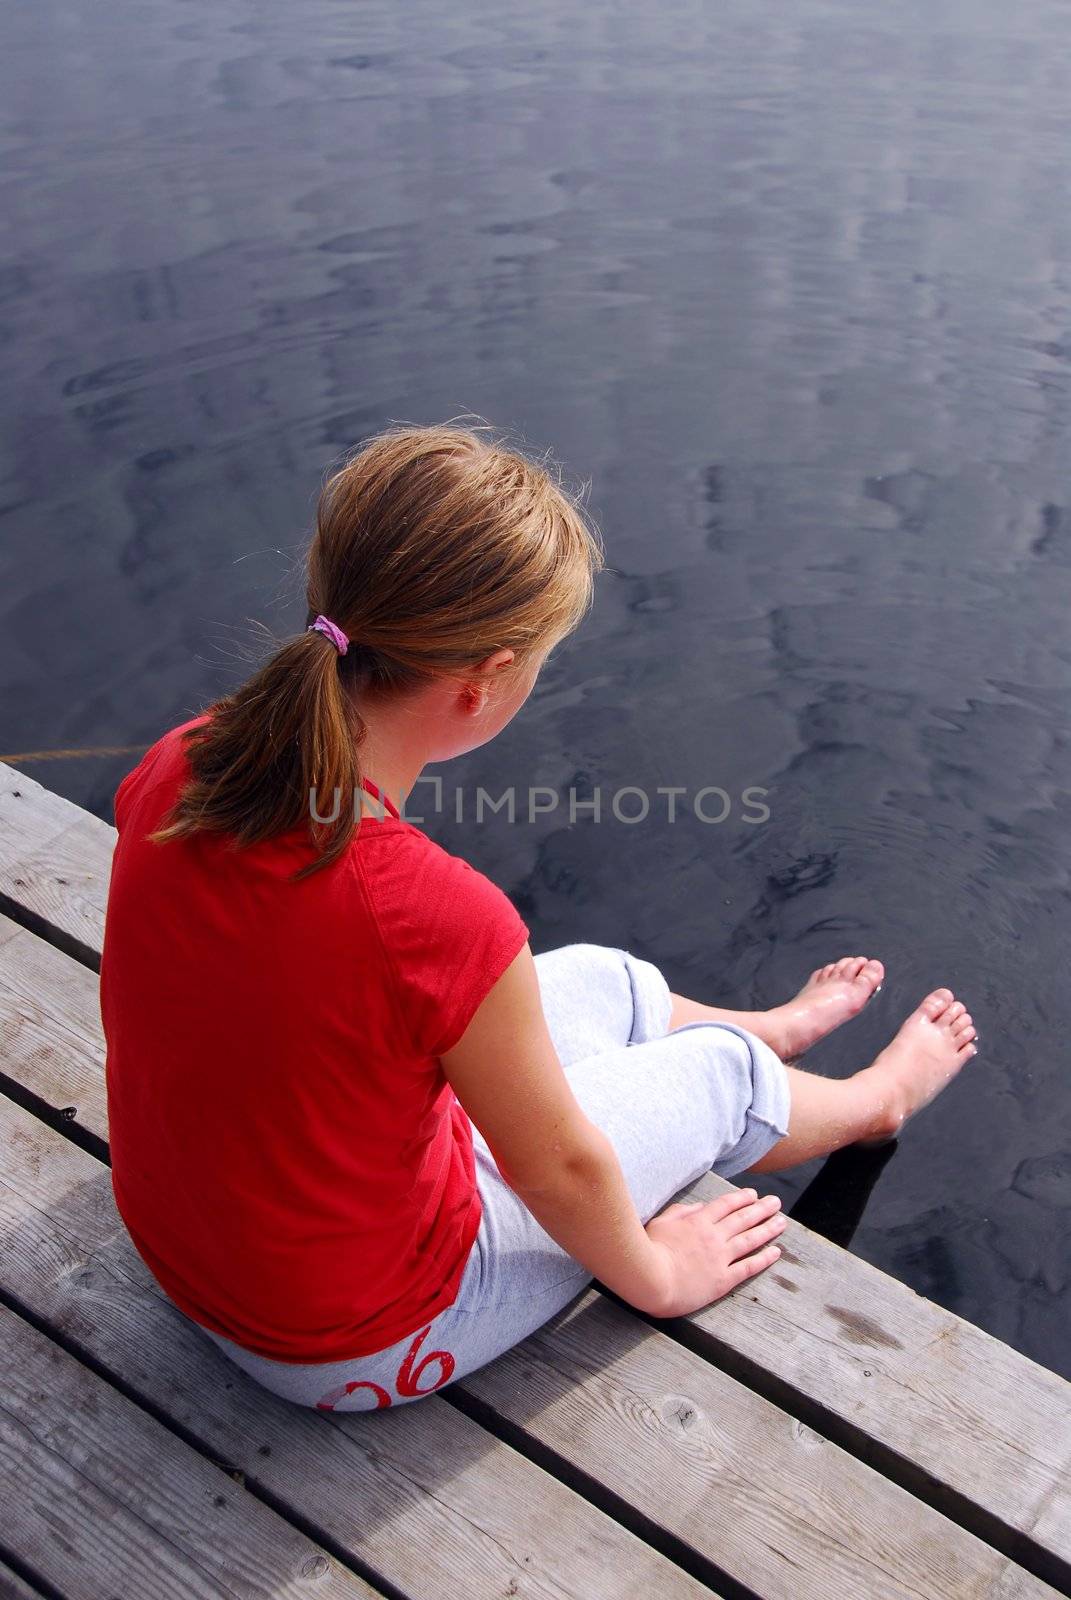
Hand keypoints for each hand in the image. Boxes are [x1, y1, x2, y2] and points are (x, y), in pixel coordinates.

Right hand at [641, 1187, 785, 1317]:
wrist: (651, 1279)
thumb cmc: (649, 1249)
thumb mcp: (660, 1222)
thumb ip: (680, 1211)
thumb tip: (698, 1206)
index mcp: (698, 1221)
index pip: (726, 1205)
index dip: (742, 1198)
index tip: (754, 1195)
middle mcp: (714, 1236)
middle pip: (743, 1218)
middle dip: (762, 1209)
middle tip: (776, 1202)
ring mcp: (720, 1257)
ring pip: (750, 1239)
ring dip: (768, 1229)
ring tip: (782, 1222)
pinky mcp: (723, 1279)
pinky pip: (748, 1267)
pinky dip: (764, 1258)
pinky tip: (776, 1252)